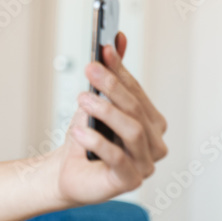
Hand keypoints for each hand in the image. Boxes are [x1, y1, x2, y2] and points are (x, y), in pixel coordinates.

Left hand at [49, 31, 168, 206]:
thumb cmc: (86, 139)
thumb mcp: (96, 102)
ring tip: (82, 99)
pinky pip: (118, 159)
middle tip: (91, 69)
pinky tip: (79, 130)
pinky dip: (97, 141)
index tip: (104, 49)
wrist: (67, 172)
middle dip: (113, 86)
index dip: (121, 70)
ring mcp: (145, 165)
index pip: (138, 92)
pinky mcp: (129, 182)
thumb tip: (118, 38)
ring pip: (132, 131)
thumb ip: (111, 73)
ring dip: (106, 111)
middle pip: (136, 109)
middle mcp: (154, 144)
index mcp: (152, 124)